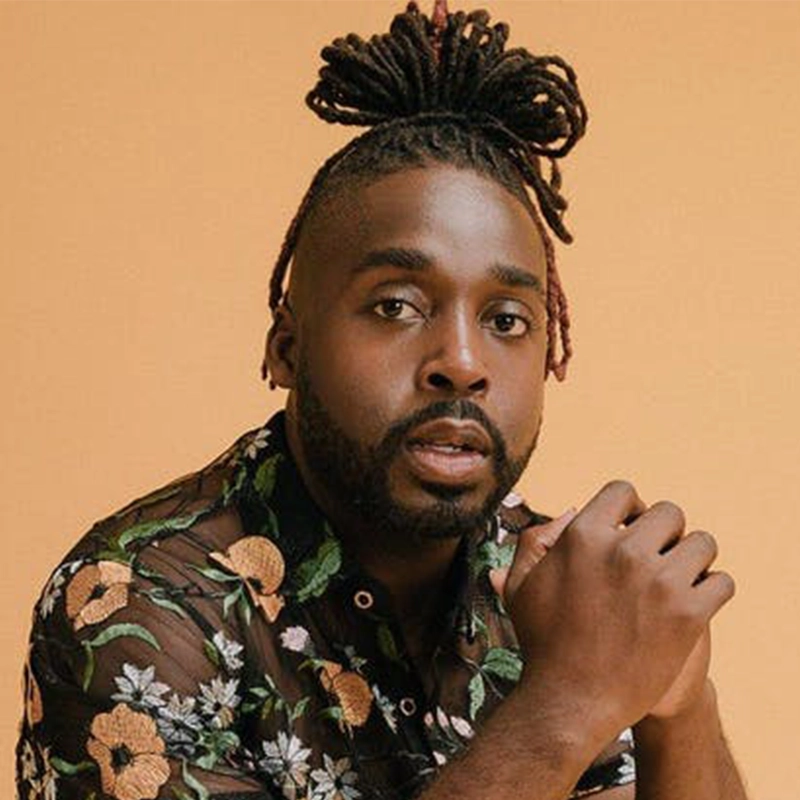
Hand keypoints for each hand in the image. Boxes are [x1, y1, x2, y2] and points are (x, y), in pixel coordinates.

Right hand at [498, 481, 734, 742]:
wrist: (570, 702)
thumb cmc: (542, 641)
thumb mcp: (521, 583)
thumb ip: (537, 538)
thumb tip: (576, 509)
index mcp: (583, 535)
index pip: (624, 492)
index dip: (631, 509)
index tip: (632, 531)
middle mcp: (623, 550)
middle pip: (670, 513)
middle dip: (665, 534)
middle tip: (657, 561)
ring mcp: (659, 582)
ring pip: (702, 543)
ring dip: (693, 559)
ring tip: (678, 581)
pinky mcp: (688, 615)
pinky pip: (722, 582)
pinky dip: (712, 592)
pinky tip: (693, 605)